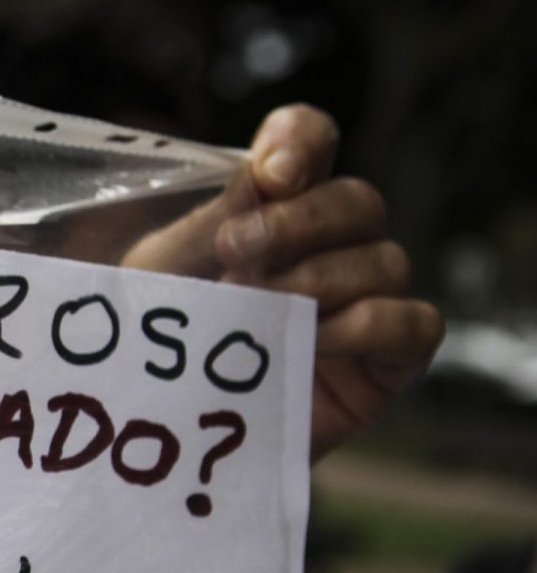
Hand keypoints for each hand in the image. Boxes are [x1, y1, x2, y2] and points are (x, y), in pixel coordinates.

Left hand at [124, 104, 443, 458]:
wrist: (161, 431)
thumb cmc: (159, 347)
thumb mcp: (164, 278)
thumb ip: (212, 222)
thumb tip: (265, 174)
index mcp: (277, 210)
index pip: (312, 144)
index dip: (302, 141)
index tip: (270, 173)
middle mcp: (334, 246)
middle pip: (357, 200)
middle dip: (299, 219)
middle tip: (236, 249)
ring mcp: (367, 302)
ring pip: (385, 261)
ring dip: (320, 278)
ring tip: (257, 307)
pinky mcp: (387, 363)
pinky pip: (414, 325)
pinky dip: (371, 325)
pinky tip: (315, 339)